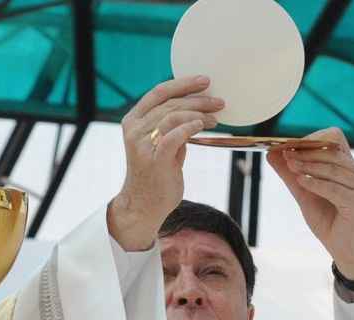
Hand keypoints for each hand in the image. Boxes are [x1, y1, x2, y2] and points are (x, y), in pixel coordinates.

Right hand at [108, 76, 224, 249]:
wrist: (144, 205)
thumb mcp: (163, 145)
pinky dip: (190, 127)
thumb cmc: (157, 174)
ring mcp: (142, 144)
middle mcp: (135, 129)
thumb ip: (173, 127)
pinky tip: (203, 125)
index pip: (159, 92)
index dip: (183, 83)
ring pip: (173, 116)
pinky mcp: (154, 160)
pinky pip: (174, 136)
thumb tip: (197, 111)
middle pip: (169, 103)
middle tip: (219, 101)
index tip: (204, 80)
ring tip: (216, 118)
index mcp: (134, 120)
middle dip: (198, 99)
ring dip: (199, 113)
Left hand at [267, 128, 353, 279]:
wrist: (347, 250)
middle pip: (331, 149)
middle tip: (284, 153)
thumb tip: (271, 154)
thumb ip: (290, 174)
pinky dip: (314, 183)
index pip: (334, 137)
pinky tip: (300, 182)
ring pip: (331, 167)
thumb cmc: (330, 221)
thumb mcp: (304, 195)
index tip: (288, 145)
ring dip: (308, 165)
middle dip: (305, 151)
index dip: (312, 138)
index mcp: (348, 166)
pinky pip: (333, 188)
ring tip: (290, 166)